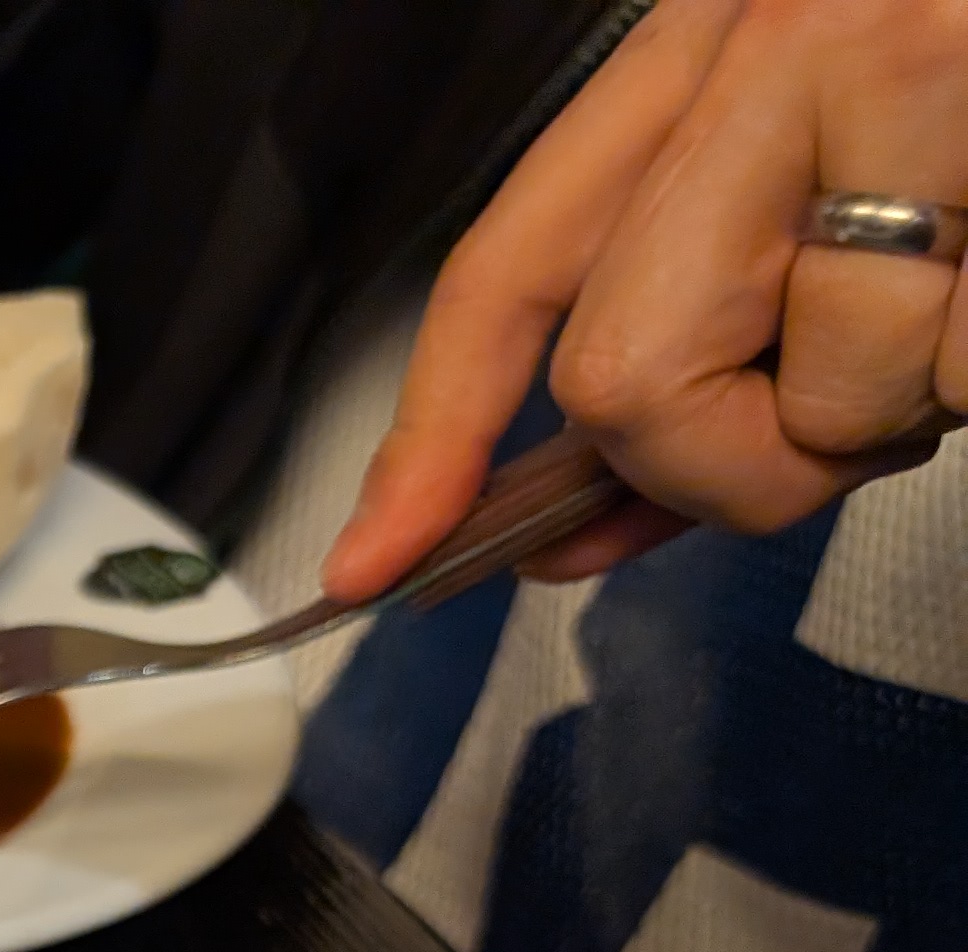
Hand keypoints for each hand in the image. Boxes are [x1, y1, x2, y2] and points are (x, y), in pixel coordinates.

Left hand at [327, 0, 967, 604]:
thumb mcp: (834, 152)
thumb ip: (697, 325)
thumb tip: (572, 516)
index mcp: (728, 29)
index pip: (512, 265)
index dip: (432, 433)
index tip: (376, 560)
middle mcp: (804, 38)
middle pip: (631, 380)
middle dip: (734, 459)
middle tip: (846, 403)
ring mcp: (929, 82)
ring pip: (836, 399)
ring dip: (917, 406)